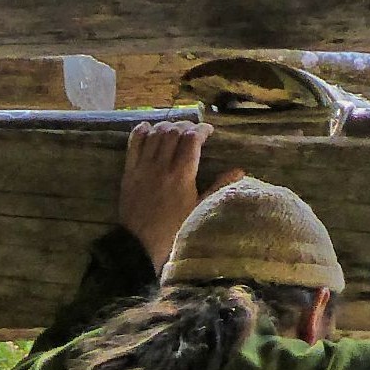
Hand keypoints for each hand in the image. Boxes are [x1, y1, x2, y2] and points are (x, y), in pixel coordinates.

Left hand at [118, 120, 237, 272]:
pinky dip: (142, 130)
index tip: (209, 130)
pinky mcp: (130, 169)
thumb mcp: (201, 210)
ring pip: (155, 134)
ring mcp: (144, 166)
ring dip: (167, 126)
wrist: (142, 243)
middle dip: (185, 126)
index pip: (192, 140)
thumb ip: (218, 187)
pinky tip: (149, 127)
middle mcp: (162, 166)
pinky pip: (134, 142)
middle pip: (173, 132)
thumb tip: (239, 170)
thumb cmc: (176, 231)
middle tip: (193, 130)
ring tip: (175, 129)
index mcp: (182, 176)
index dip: (201, 130)